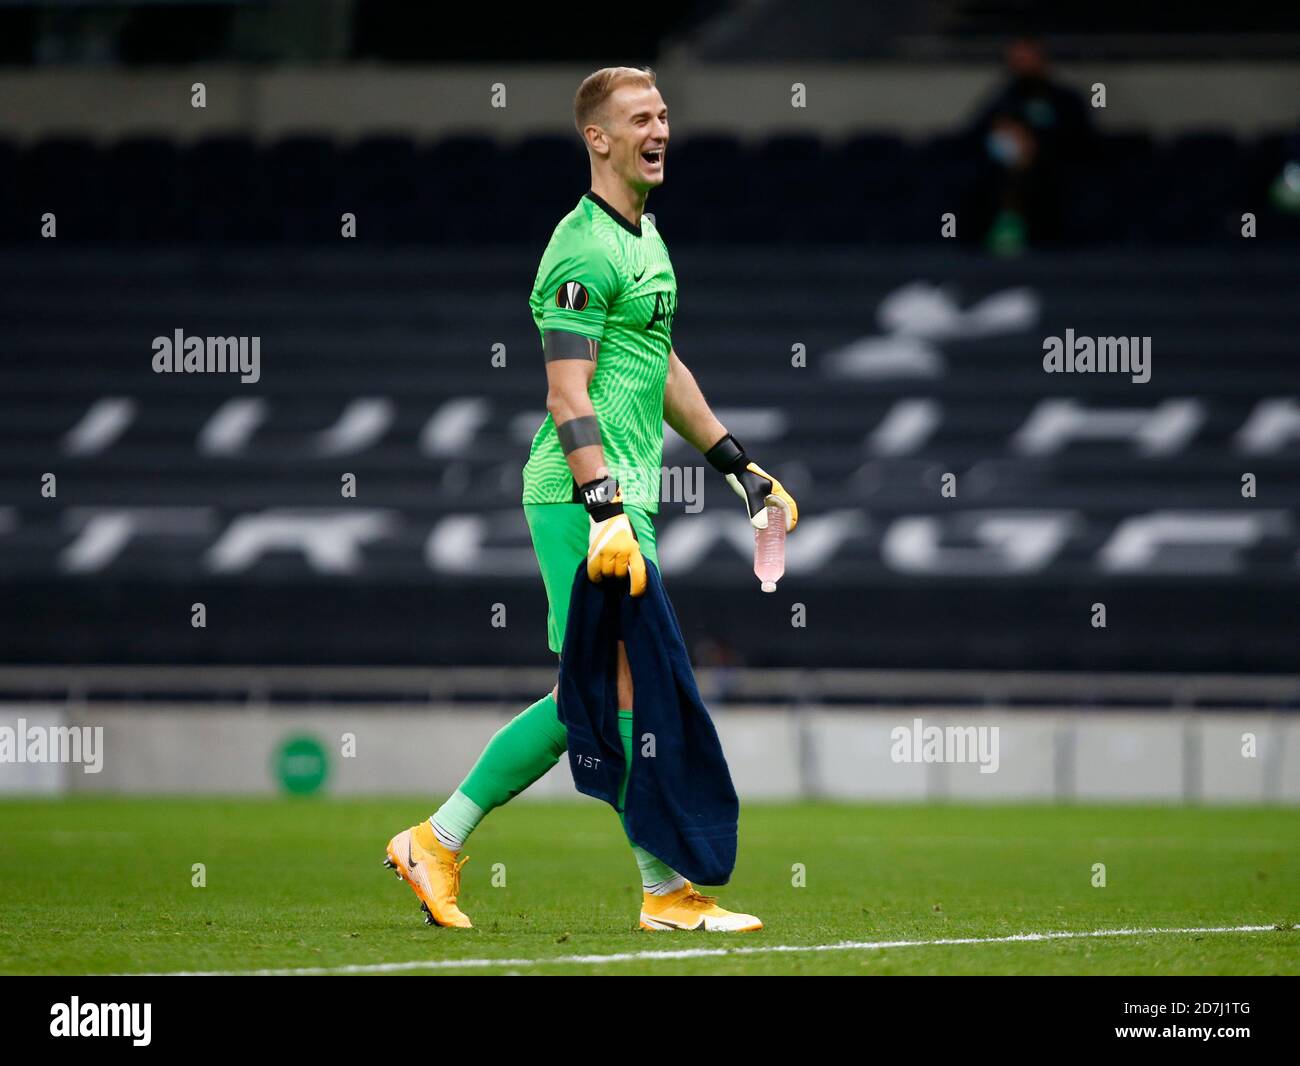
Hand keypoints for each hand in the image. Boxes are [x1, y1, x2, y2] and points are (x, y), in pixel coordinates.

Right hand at [580, 476, 646, 595]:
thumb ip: (632, 560)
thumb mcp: (632, 544)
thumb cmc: (622, 532)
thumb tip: (630, 580)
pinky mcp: (594, 551)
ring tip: (607, 569)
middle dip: (618, 576)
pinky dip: (595, 576)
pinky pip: (594, 571)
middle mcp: (621, 551)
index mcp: (633, 549)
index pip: (638, 572)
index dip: (637, 587)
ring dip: (607, 575)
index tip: (634, 594)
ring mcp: (607, 551)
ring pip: (607, 574)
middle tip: (616, 572)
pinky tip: (597, 575)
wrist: (607, 515)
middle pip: (619, 575)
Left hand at [705, 433, 798, 531]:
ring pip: (774, 510)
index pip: (790, 506)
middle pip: (784, 510)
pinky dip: (765, 519)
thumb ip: (756, 509)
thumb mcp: (751, 494)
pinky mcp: (757, 497)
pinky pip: (765, 510)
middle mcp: (773, 494)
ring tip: (772, 533)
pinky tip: (760, 527)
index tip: (788, 530)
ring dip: (775, 521)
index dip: (791, 518)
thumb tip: (761, 527)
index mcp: (777, 491)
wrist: (735, 467)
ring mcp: (765, 495)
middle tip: (780, 535)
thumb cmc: (745, 477)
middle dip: (784, 522)